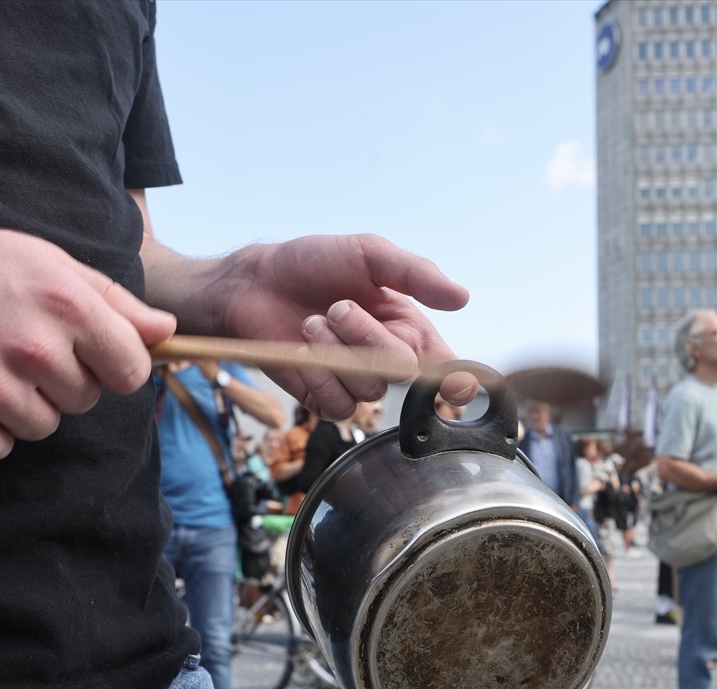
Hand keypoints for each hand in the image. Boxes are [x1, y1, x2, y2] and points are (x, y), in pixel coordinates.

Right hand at [0, 228, 175, 461]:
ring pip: (44, 424)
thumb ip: (114, 301)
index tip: (94, 353)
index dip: (116, 365)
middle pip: (86, 399)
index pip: (131, 371)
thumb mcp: (51, 264)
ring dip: (25, 404)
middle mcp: (34, 348)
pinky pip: (0, 446)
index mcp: (67, 306)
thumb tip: (166, 330)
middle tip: (22, 346)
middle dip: (63, 380)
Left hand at [162, 234, 473, 419]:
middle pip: (405, 372)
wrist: (254, 281)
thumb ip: (416, 273)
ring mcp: (355, 381)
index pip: (445, 365)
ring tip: (311, 321)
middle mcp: (387, 359)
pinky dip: (319, 378)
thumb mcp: (369, 254)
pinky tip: (301, 350)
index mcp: (409, 328)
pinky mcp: (323, 397)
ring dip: (337, 352)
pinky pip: (339, 407)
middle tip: (337, 307)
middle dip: (370, 339)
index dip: (456, 379)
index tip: (456, 384)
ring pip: (370, 389)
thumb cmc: (312, 263)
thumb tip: (463, 297)